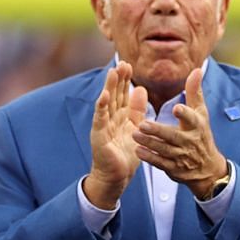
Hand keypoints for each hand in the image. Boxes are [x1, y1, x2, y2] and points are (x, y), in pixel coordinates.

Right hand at [85, 61, 147, 209]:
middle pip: (114, 95)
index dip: (125, 80)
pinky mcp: (99, 136)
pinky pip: (100, 119)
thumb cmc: (126, 153)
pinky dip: (101, 107)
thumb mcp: (135, 127)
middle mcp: (110, 118)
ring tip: (112, 73)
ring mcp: (103, 126)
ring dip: (109, 88)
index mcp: (120, 115)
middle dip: (118, 79)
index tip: (129, 64)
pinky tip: (102, 96)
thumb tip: (140, 88)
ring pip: (106, 103)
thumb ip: (137, 109)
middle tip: (123, 63)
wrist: (117, 176)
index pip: (122, 94)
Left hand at [132, 66, 229, 200]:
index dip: (185, 114)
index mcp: (197, 126)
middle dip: (158, 131)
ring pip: (164, 150)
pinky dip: (150, 158)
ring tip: (135, 135)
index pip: (192, 119)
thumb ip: (194, 92)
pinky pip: (160, 163)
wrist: (207, 168)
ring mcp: (181, 156)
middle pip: (173, 136)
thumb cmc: (201, 134)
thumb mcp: (201, 113)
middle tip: (142, 124)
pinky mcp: (174, 168)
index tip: (176, 107)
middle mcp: (189, 141)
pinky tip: (138, 151)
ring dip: (149, 143)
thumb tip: (196, 70)